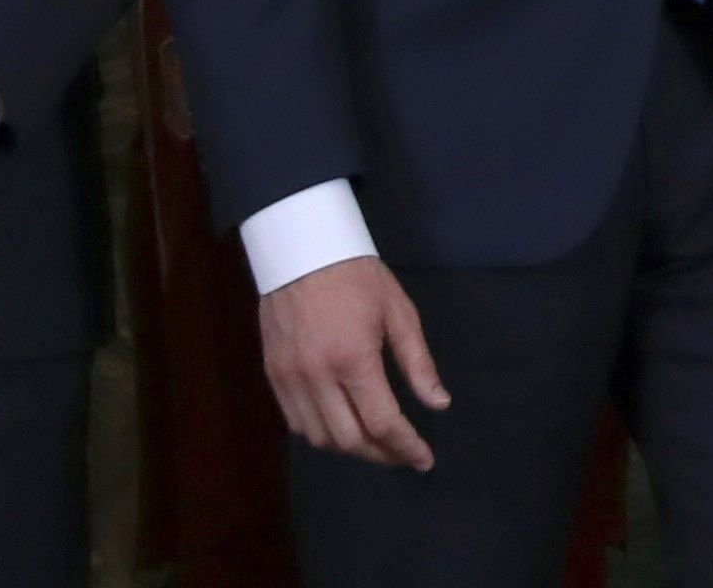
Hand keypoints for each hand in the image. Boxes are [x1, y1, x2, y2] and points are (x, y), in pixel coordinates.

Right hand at [260, 257, 447, 468]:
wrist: (302, 252)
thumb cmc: (359, 278)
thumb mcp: (400, 313)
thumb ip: (418, 364)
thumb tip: (439, 404)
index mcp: (353, 359)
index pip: (382, 422)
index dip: (406, 447)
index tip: (424, 459)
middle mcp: (317, 377)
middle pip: (349, 440)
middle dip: (381, 454)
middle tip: (404, 453)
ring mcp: (289, 379)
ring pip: (319, 438)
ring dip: (351, 448)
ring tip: (377, 443)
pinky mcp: (273, 376)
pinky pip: (296, 423)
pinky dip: (322, 434)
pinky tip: (343, 427)